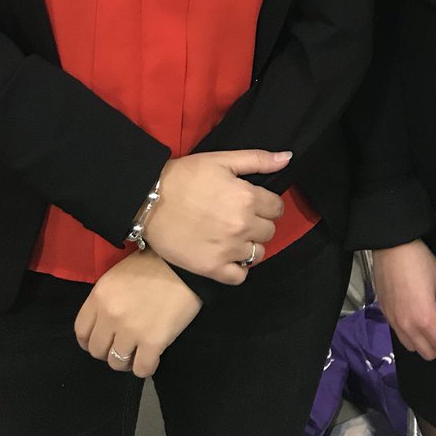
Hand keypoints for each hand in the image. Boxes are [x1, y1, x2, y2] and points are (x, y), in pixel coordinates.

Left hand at [75, 249, 201, 377]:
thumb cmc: (153, 264)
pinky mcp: (153, 342)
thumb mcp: (119, 275)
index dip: (89, 341)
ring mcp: (130, 330)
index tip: (102, 341)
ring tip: (138, 352)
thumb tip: (104, 322)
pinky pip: (141, 369)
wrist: (185, 264)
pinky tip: (153, 357)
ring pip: (117, 363)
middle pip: (97, 351)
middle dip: (109, 351)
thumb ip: (107, 299)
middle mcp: (110, 315)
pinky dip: (146, 367)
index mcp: (99, 295)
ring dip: (127, 361)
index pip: (81, 331)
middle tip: (123, 345)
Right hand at [143, 149, 289, 283]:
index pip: (277, 208)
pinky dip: (238, 268)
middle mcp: (242, 225)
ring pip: (258, 254)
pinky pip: (240, 276)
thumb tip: (288, 158)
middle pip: (269, 231)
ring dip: (250, 245)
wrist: (148, 201)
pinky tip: (227, 256)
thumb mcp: (221, 160)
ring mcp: (228, 250)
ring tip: (233, 236)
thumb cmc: (185, 176)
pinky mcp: (212, 268)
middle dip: (259, 223)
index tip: (253, 202)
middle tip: (240, 217)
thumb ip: (257, 160)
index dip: (267, 203)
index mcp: (247, 197)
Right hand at [373, 241, 435, 360]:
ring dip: (425, 342)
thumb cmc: (420, 262)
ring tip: (432, 323)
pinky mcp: (385, 315)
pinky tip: (416, 316)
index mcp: (425, 320)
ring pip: (412, 348)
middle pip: (428, 354)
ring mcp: (394, 322)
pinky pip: (400, 335)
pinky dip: (411, 334)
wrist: (391, 246)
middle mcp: (407, 327)